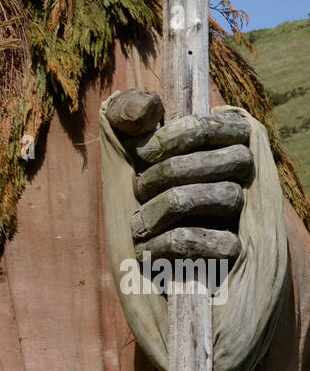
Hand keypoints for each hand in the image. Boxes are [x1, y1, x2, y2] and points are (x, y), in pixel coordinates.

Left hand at [105, 89, 253, 267]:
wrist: (134, 261)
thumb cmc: (135, 190)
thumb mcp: (124, 145)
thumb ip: (127, 113)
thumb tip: (146, 110)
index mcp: (223, 144)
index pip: (222, 125)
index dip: (182, 134)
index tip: (142, 152)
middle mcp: (245, 177)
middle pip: (234, 159)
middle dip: (173, 171)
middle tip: (137, 188)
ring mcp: (246, 216)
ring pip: (226, 195)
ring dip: (167, 208)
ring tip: (137, 224)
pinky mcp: (238, 253)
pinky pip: (219, 243)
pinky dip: (172, 244)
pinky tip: (147, 248)